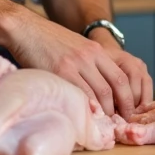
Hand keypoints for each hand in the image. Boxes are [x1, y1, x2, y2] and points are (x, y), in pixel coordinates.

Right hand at [8, 16, 142, 117]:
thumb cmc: (48, 42)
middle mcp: (90, 56)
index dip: (128, 97)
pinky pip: (79, 94)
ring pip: (100, 93)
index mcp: (96, 50)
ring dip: (105, 112)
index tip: (127, 112)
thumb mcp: (76, 47)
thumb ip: (88, 65)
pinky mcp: (60, 72)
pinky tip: (87, 118)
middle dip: (121, 108)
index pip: (121, 77)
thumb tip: (97, 94)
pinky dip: (86, 109)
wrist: (26, 29)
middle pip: (115, 87)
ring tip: (104, 126)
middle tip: (119, 124)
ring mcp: (75, 64)